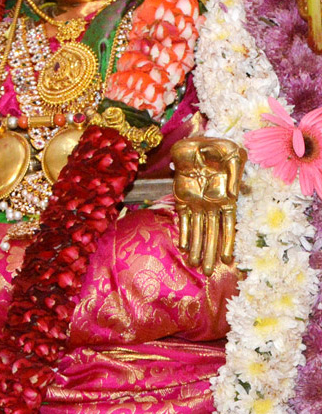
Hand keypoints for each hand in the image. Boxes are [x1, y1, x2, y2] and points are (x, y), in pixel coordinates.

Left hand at [172, 137, 245, 275]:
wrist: (195, 141)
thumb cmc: (218, 148)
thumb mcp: (231, 155)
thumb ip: (233, 174)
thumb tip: (230, 195)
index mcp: (226, 198)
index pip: (227, 226)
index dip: (227, 243)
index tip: (229, 261)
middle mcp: (211, 205)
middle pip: (211, 233)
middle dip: (210, 252)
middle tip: (209, 272)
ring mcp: (196, 202)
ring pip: (197, 230)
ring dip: (196, 247)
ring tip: (195, 266)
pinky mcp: (181, 197)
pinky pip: (183, 218)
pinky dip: (183, 232)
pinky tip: (183, 247)